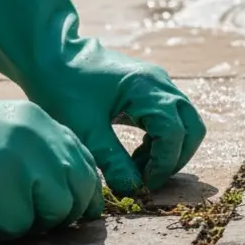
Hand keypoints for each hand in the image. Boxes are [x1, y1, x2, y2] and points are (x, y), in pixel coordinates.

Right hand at [0, 31, 102, 239]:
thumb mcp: (7, 132)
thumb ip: (42, 153)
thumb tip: (72, 198)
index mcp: (45, 124)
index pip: (86, 166)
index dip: (84, 195)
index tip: (75, 212)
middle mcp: (39, 140)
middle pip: (78, 191)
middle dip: (62, 214)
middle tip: (35, 222)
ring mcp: (19, 162)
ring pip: (54, 210)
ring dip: (32, 224)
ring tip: (3, 219)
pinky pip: (18, 225)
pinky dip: (3, 230)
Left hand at [36, 42, 206, 194]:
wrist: (52, 55)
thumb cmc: (63, 88)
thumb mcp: (84, 129)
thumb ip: (112, 160)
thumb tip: (133, 188)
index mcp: (146, 89)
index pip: (174, 133)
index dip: (164, 163)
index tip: (145, 184)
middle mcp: (160, 84)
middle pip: (192, 127)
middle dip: (176, 158)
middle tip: (150, 178)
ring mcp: (159, 83)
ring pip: (186, 122)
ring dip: (170, 149)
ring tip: (140, 166)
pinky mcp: (152, 87)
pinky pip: (173, 117)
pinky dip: (163, 138)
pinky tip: (138, 151)